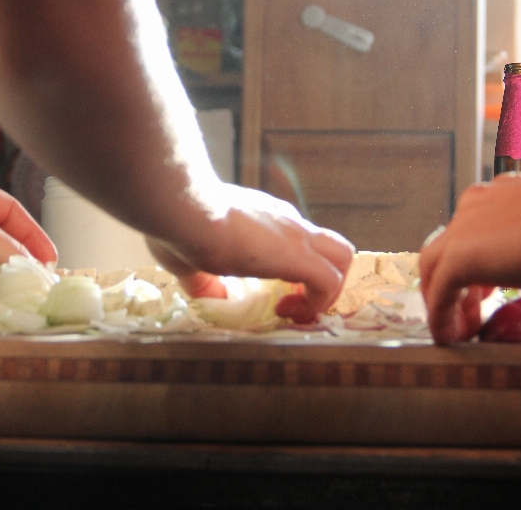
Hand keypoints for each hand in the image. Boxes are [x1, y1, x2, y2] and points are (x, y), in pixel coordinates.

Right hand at [145, 184, 354, 321]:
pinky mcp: (298, 255)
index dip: (293, 269)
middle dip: (320, 279)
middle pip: (330, 245)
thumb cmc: (177, 225)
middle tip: (291, 301)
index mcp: (262, 219)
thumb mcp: (187, 260)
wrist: (183, 209)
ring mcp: (295, 236)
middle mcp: (285, 223)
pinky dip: (319, 302)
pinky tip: (290, 312)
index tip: (272, 294)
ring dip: (327, 290)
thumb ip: (203, 280)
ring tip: (295, 309)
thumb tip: (212, 299)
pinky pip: (331, 281)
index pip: (297, 239)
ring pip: (342, 257)